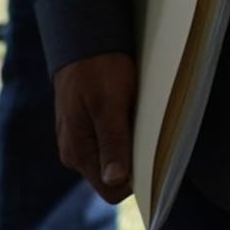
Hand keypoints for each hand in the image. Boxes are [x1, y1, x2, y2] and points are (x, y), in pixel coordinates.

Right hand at [54, 52, 137, 203]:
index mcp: (78, 153)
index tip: (153, 156)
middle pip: (114, 178)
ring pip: (114, 160)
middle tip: (147, 130)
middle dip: (135, 161)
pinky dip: (125, 133)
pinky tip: (131, 113)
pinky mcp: (87, 128)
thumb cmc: (98, 68)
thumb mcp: (109, 103)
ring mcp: (80, 141)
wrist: (83, 38)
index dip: (136, 180)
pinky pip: (110, 143)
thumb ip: (112, 142)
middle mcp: (76, 154)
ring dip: (131, 145)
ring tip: (138, 117)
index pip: (112, 191)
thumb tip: (116, 181)